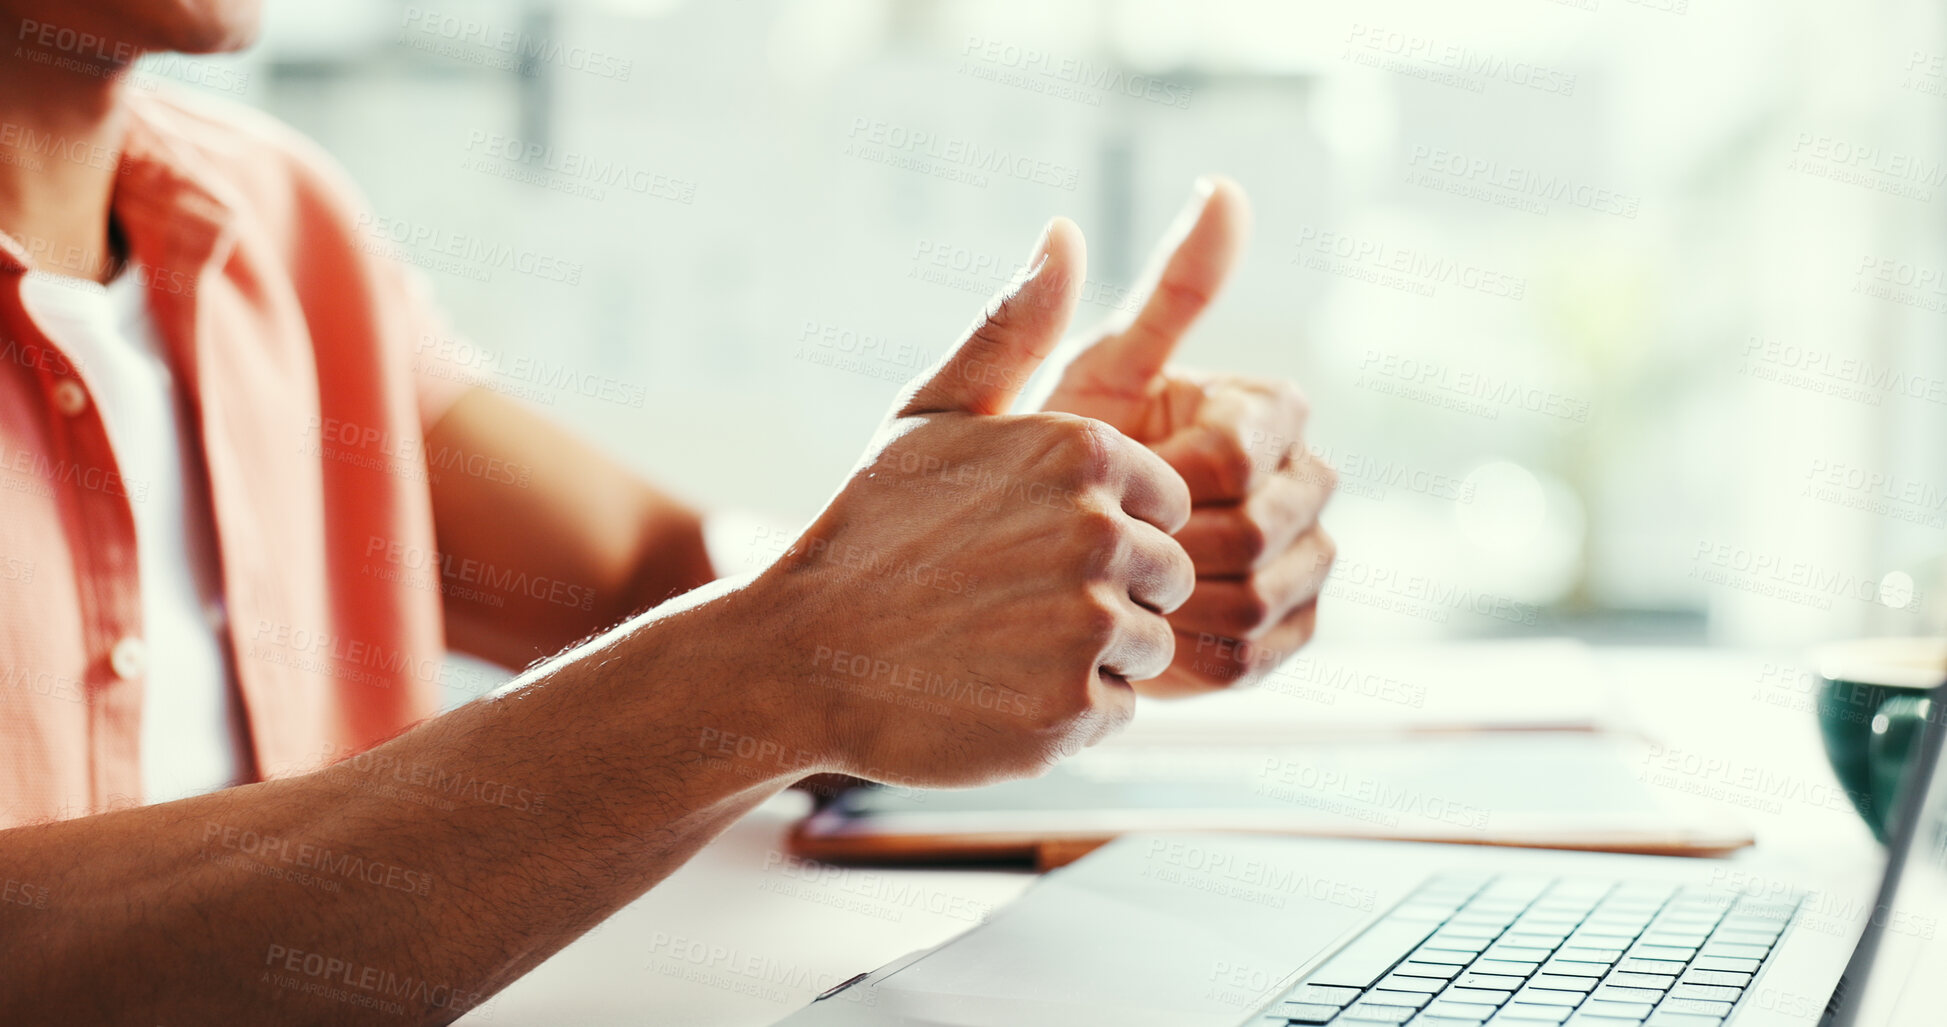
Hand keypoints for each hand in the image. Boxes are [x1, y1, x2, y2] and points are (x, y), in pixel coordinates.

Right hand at [748, 218, 1194, 787]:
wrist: (793, 656)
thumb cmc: (868, 530)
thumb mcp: (932, 413)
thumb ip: (1013, 329)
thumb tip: (1066, 232)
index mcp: (1083, 451)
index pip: (1166, 505)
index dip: (1103, 531)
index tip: (1026, 546)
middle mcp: (1098, 532)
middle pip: (1167, 578)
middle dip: (1107, 596)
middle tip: (1010, 605)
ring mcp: (1087, 625)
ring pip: (1149, 647)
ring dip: (1091, 657)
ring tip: (999, 647)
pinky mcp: (1072, 711)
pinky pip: (1117, 712)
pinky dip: (1067, 714)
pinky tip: (996, 694)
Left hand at [1040, 177, 1336, 695]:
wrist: (1020, 568)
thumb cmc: (1054, 452)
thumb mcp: (1097, 367)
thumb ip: (1168, 291)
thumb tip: (1224, 188)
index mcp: (1270, 410)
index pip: (1241, 448)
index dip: (1166, 472)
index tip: (1110, 474)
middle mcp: (1305, 481)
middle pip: (1259, 526)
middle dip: (1165, 538)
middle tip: (1099, 539)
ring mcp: (1306, 562)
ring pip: (1259, 593)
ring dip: (1170, 595)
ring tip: (1111, 580)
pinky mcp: (1288, 637)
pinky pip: (1254, 655)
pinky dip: (1185, 649)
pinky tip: (1136, 629)